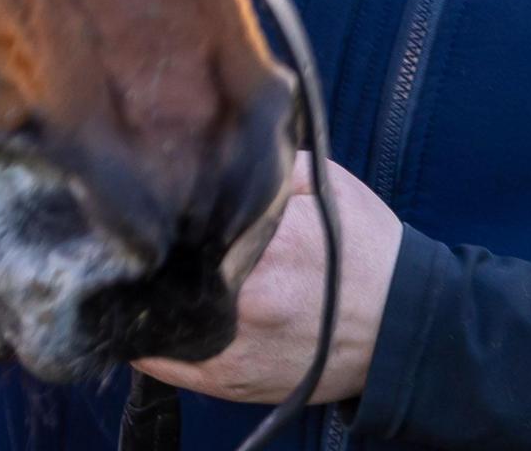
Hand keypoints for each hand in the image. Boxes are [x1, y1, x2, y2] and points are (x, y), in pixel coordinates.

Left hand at [133, 157, 398, 406]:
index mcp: (267, 248)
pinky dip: (149, 345)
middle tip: (122, 242)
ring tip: (127, 280)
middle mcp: (247, 303)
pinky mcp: (236, 382)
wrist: (408, 325)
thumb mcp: (325, 186)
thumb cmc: (366, 252)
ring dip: (140, 303)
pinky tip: (139, 323)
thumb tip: (210, 147)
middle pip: (161, 276)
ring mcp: (238, 350)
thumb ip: (265, 164)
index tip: (131, 210)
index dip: (149, 218)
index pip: (180, 227)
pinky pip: (170, 367)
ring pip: (158, 324)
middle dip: (142, 258)